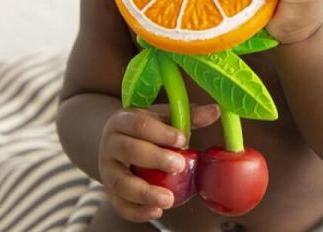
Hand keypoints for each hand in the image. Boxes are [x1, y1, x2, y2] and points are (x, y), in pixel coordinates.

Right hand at [98, 103, 219, 222]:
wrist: (116, 141)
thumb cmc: (145, 129)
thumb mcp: (162, 118)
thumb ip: (188, 117)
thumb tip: (215, 111)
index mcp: (123, 120)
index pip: (139, 123)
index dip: (161, 132)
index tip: (182, 140)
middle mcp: (110, 143)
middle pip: (129, 150)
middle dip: (155, 159)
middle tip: (179, 165)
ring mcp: (107, 169)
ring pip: (121, 181)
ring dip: (144, 192)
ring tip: (168, 199)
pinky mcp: (109, 191)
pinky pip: (119, 204)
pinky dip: (137, 211)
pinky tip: (156, 211)